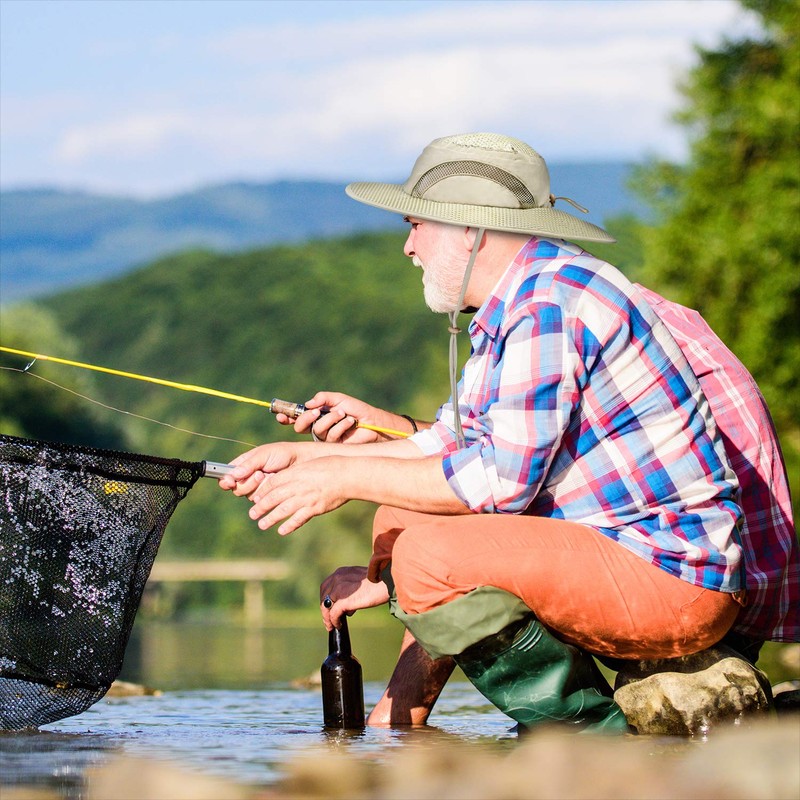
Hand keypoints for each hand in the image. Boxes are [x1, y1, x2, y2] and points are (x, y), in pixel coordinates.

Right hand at [217, 442, 304, 495]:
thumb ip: (249, 464)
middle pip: (236, 489)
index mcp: (242, 465)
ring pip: (248, 495)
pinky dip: (267, 492)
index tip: (230, 482)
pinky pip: (260, 500)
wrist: (301, 462)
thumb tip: (233, 474)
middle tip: (260, 474)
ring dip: (258, 486)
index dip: (225, 481)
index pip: (226, 475)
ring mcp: (256, 487)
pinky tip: (274, 483)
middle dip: (248, 483)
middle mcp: (247, 477)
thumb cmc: (282, 454)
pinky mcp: (266, 496)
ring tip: (269, 475)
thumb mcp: (264, 454)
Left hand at [248, 456, 349, 533]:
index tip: (256, 498)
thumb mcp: (309, 465)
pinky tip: (282, 531)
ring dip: (270, 518)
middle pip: (274, 497)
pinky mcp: (315, 508)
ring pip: (283, 509)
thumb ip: (296, 473)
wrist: (348, 475)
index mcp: (295, 473)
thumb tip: (284, 481)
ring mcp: (306, 498)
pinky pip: (299, 518)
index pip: (273, 483)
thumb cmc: (330, 466)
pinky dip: (289, 525)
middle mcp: (298, 486)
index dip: (262, 491)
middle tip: (252, 514)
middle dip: (261, 506)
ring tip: (262, 524)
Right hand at [276, 391, 397, 442]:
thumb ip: (323, 398)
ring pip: (316, 430)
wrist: (373, 423)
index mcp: (316, 416)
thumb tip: (308, 404)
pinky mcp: (334, 447)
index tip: (280, 415)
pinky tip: (350, 422)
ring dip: (330, 419)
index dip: (286, 417)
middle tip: (317, 411)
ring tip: (343, 414)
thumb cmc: (357, 410)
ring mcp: (325, 439)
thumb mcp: (339, 399)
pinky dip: (340, 425)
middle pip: (300, 427)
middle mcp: (318, 428)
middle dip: (306, 418)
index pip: (297, 418)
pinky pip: (329, 436)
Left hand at [320, 566, 390, 629]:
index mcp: (341, 572)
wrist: (387, 582)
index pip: (327, 586)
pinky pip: (333, 614)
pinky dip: (333, 621)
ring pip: (326, 606)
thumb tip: (348, 608)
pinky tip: (338, 626)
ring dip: (327, 618)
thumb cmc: (379, 582)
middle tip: (329, 620)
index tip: (330, 608)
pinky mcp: (343, 600)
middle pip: (324, 596)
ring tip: (331, 626)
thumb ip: (351, 590)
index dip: (327, 598)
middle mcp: (337, 577)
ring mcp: (339, 588)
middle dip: (325, 609)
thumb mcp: (360, 583)